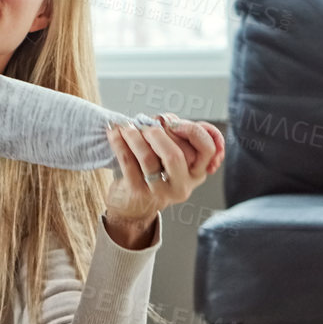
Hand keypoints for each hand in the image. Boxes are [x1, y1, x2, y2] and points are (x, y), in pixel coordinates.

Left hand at [103, 114, 225, 248]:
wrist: (135, 203)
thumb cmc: (158, 171)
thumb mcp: (177, 155)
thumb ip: (182, 134)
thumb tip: (168, 119)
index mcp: (197, 173)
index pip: (208, 149)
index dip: (192, 131)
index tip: (174, 122)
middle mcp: (182, 185)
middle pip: (175, 155)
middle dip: (158, 134)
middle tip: (145, 124)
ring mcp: (160, 192)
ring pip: (148, 158)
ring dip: (135, 136)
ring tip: (127, 127)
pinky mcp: (138, 192)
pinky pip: (128, 162)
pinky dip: (119, 143)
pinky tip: (115, 133)